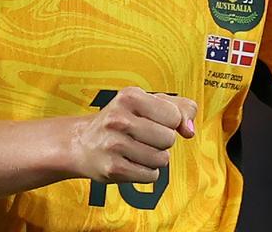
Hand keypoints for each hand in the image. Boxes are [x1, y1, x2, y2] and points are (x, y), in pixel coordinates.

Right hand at [70, 87, 196, 183]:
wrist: (82, 143)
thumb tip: (190, 130)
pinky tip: (131, 162)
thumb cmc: (122, 120)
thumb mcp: (148, 102)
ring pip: (161, 159)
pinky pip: (150, 175)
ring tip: (136, 150)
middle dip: (162, 141)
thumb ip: (180, 108)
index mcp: (129, 96)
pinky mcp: (112, 169)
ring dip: (155, 158)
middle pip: (169, 139)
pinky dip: (146, 172)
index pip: (174, 116)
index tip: (153, 121)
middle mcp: (118, 118)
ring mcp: (113, 144)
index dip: (169, 121)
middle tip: (142, 137)